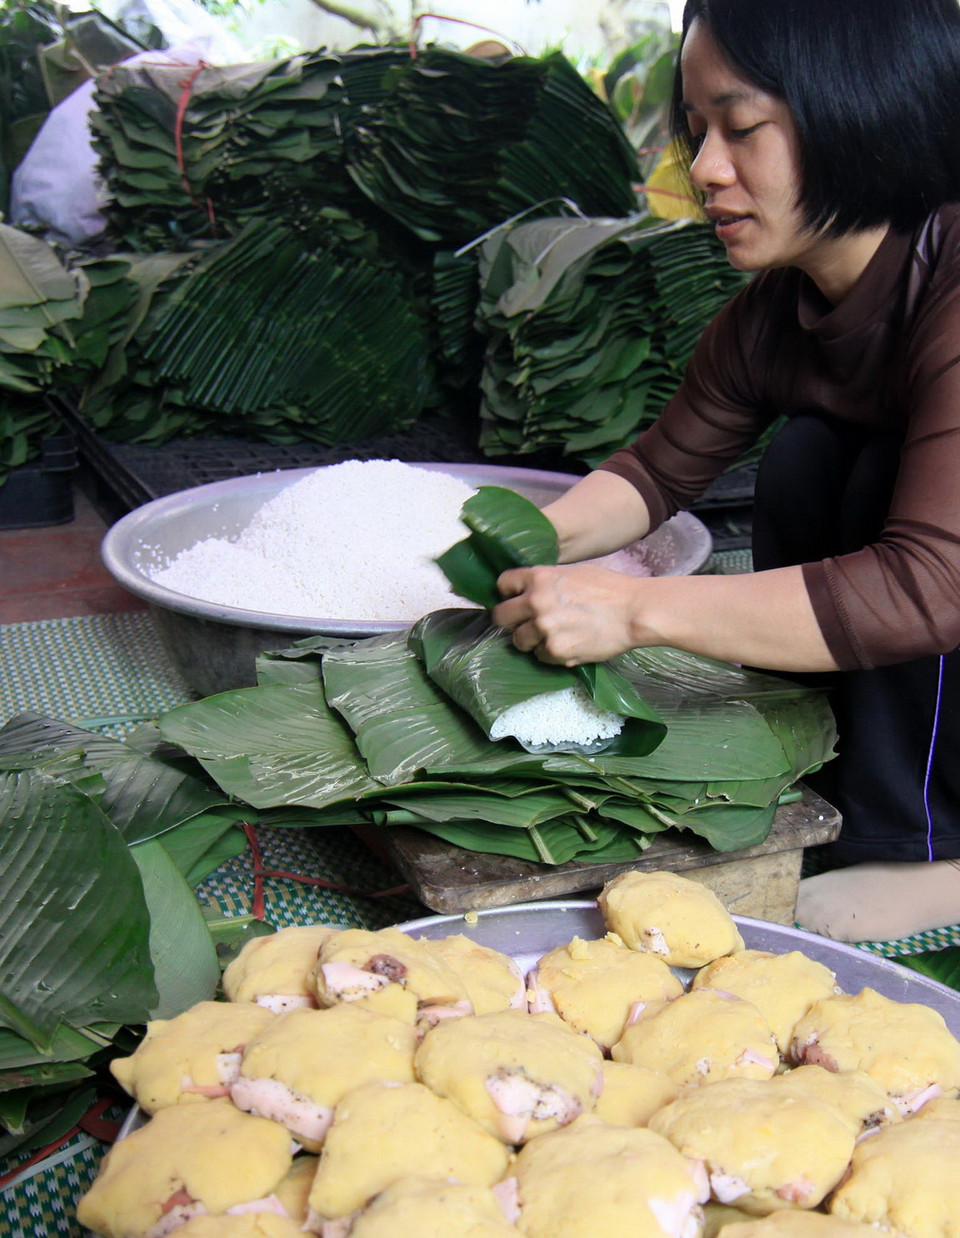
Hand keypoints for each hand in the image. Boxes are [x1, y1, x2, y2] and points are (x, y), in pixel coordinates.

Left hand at [491, 564, 643, 665]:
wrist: (633, 611)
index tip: (514, 600)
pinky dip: (551, 654)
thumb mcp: (573, 573)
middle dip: (510, 621)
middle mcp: (535, 602)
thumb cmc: (610, 589)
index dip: (508, 593)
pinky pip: (540, 656)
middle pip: (500, 617)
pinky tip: (568, 645)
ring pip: (518, 641)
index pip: (503, 584)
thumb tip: (530, 591)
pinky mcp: (555, 650)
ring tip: (551, 637)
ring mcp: (543, 628)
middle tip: (523, 624)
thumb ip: (548, 581)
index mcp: (539, 577)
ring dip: (531, 641)